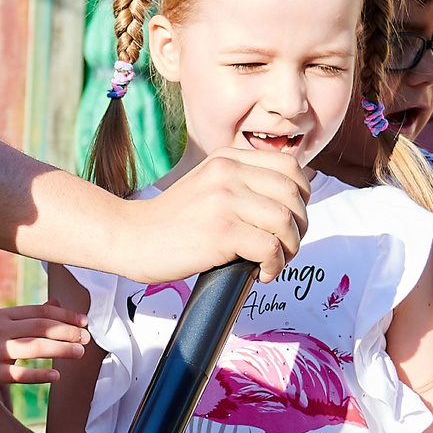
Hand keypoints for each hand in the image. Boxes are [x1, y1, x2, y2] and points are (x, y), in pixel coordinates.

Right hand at [0, 303, 91, 399]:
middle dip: (67, 332)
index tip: (85, 322)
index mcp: (3, 316)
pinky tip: (56, 375)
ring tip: (80, 353)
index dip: (65, 316)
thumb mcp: (2, 326)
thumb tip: (57, 302)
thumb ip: (29, 316)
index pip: (40, 312)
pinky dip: (39, 374)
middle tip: (87, 339)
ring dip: (60, 349)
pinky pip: (19, 374)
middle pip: (40, 327)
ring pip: (34, 348)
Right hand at [116, 148, 311, 282]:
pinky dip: (274, 265)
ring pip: (287, 221)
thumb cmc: (169, 222)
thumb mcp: (207, 185)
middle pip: (293, 193)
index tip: (292, 217)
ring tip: (273, 262)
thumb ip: (241, 183)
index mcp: (227, 158)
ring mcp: (225, 200)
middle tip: (286, 246)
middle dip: (300, 225)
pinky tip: (261, 273)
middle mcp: (228, 172)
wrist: (130, 237)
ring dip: (290, 249)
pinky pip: (271, 248)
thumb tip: (292, 198)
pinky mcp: (222, 231)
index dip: (302, 194)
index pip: (290, 165)